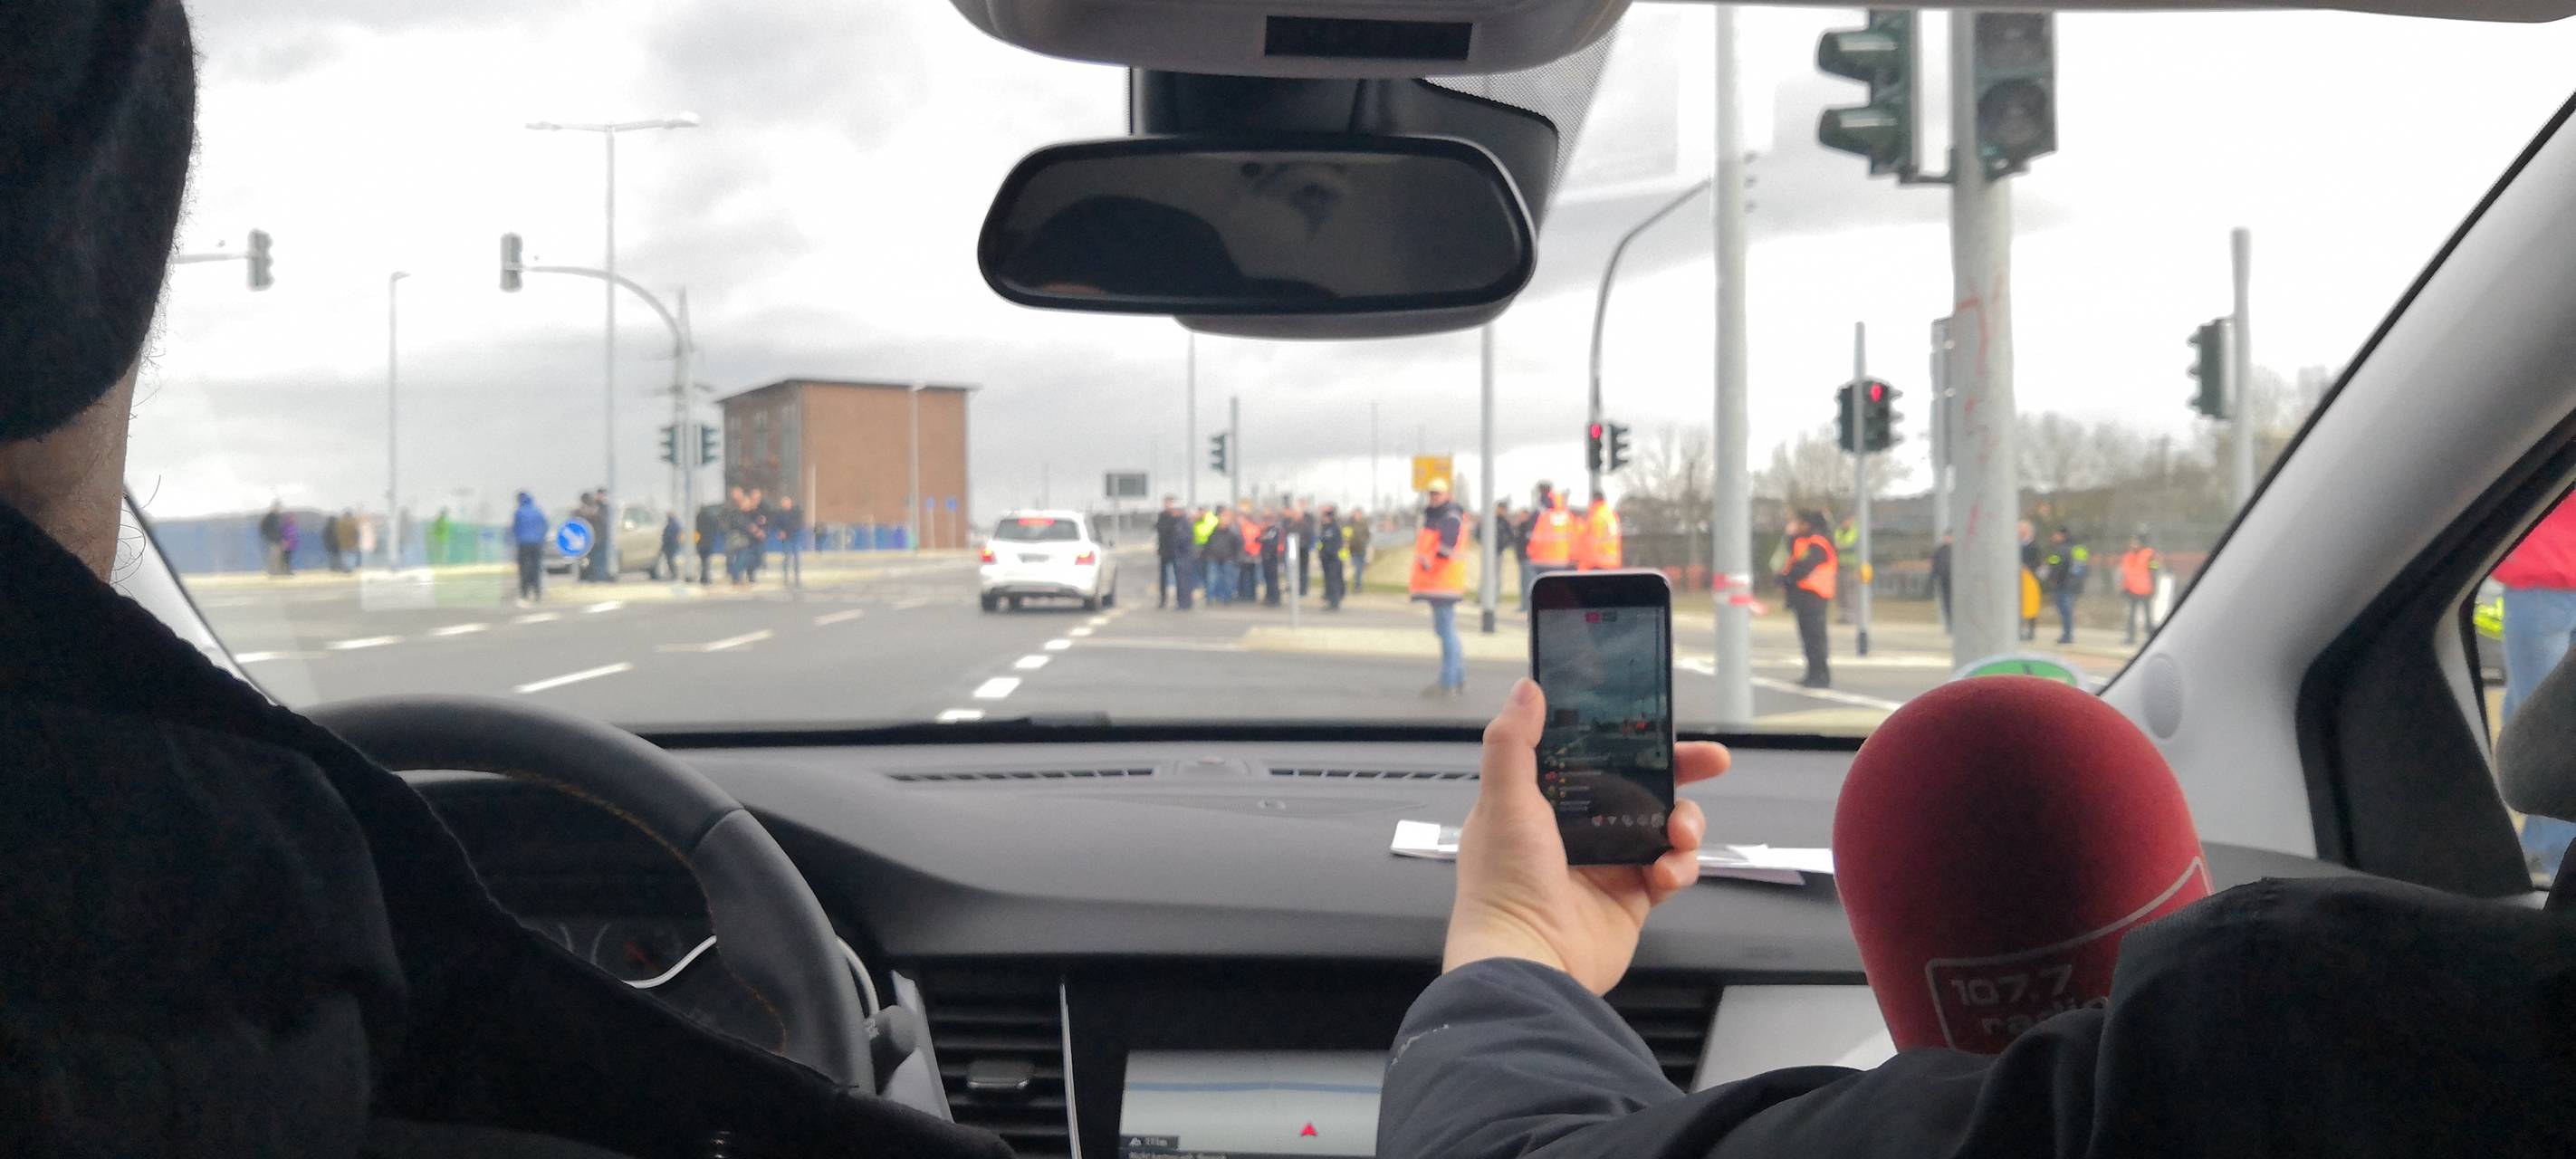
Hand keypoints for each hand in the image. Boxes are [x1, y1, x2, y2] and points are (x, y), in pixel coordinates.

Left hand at [1443, 678, 1726, 993]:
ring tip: (1680, 833)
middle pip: (1639, 786)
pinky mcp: (1631, 899)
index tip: (1660, 721)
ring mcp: (1607, 865)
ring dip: (1685, 823)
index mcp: (1542, 801)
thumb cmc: (1506, 879)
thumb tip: (1528, 687)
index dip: (1628, 737)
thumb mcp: (1503, 801)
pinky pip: (1671, 871)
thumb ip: (1514, 743)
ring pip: (1664, 826)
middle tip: (1716, 760)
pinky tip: (1666, 874)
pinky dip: (1679, 868)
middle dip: (1680, 771)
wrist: (1528, 961)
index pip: (1594, 755)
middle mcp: (1576, 830)